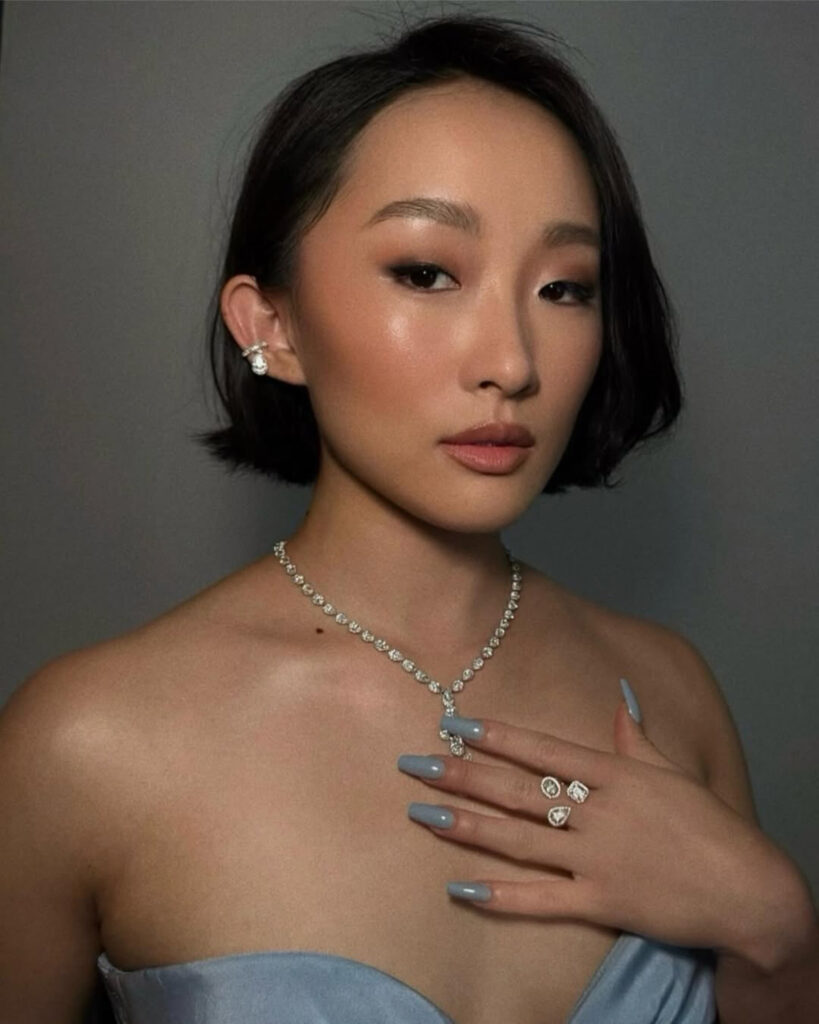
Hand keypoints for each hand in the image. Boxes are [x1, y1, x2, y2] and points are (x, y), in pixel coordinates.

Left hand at [398, 697, 808, 964]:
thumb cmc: (708, 824)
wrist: (747, 887)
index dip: (496, 736)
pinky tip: (460, 888)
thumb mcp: (671, 771)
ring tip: (422, 812)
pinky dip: (499, 896)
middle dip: (463, 774)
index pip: (542, 749)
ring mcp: (596, 858)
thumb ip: (636, 734)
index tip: (455, 723)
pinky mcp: (600, 901)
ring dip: (466, 825)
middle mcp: (597, 812)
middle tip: (415, 763)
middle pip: (517, 790)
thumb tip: (619, 693)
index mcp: (613, 774)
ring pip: (517, 838)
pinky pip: (540, 900)